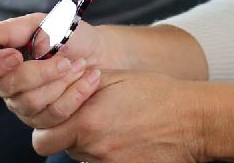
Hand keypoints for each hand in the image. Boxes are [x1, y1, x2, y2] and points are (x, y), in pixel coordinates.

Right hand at [0, 14, 107, 128]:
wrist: (101, 52)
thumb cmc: (68, 35)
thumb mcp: (39, 23)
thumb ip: (5, 30)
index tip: (15, 55)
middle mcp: (6, 83)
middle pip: (6, 87)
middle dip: (38, 73)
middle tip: (62, 59)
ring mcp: (23, 104)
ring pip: (29, 102)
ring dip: (59, 81)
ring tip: (77, 65)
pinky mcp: (44, 119)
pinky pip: (52, 114)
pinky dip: (74, 93)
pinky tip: (86, 78)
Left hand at [30, 69, 209, 162]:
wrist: (191, 119)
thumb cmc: (155, 93)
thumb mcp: (113, 79)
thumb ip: (79, 86)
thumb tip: (58, 88)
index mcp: (87, 121)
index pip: (42, 139)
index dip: (47, 128)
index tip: (60, 117)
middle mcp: (94, 148)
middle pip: (61, 150)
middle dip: (66, 136)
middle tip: (84, 123)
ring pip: (82, 158)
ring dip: (88, 144)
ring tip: (112, 127)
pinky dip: (108, 156)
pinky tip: (124, 141)